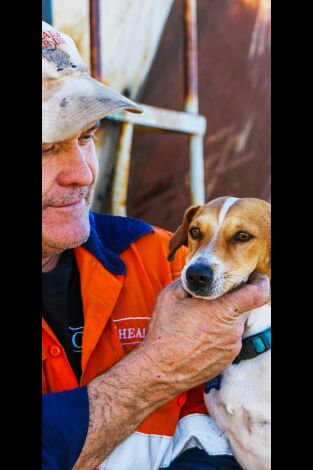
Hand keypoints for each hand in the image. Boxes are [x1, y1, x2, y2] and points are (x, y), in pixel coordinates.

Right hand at [142, 271, 269, 391]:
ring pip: (234, 325)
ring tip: (198, 323)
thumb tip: (200, 277)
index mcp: (223, 310)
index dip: (260, 282)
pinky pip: (228, 341)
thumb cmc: (164, 333)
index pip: (258, 294)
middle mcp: (233, 330)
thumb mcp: (170, 296)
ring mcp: (232, 347)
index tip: (255, 277)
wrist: (160, 370)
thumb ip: (190, 282)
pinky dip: (218, 335)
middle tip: (210, 301)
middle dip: (231, 301)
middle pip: (243, 308)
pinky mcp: (227, 360)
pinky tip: (198, 338)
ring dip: (222, 320)